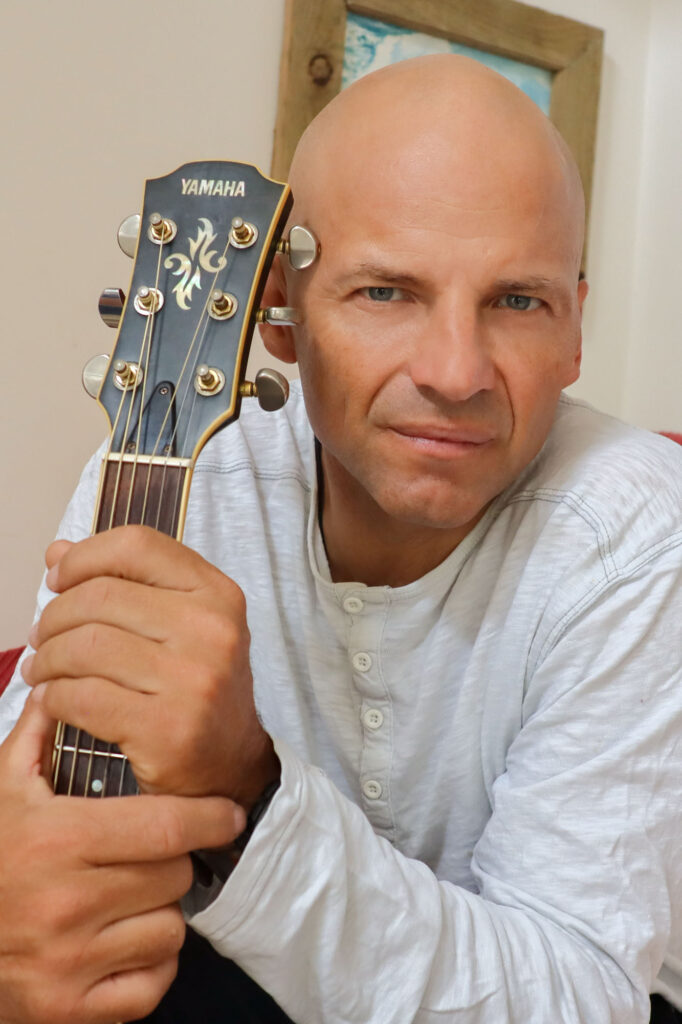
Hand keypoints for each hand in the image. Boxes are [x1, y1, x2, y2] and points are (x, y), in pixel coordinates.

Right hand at [0, 689, 243, 1023]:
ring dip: (158, 912)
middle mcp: (65, 904)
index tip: (228, 814)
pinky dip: (148, 964)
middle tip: (147, 856)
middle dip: (171, 860)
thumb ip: (36, 735)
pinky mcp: (71, 1010)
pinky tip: (120, 941)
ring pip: (168, 928)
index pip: (164, 824)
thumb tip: (62, 683)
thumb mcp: (3, 789)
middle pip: (174, 874)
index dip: (208, 815)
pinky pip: (152, 983)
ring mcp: (69, 963)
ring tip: (126, 898)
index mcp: (56, 841)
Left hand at [22, 526, 279, 808]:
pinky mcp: (167, 729)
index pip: (137, 545)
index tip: (58, 579)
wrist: (230, 761)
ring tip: (40, 669)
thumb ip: (124, 581)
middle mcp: (211, 631)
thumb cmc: (197, 685)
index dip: (84, 558)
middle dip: (54, 617)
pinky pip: (82, 698)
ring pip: (85, 647)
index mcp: (217, 594)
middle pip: (101, 597)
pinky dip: (53, 697)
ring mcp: (192, 681)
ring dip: (46, 659)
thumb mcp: (179, 622)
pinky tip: (52, 699)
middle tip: (40, 636)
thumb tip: (58, 552)